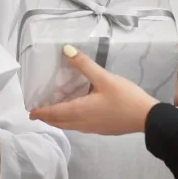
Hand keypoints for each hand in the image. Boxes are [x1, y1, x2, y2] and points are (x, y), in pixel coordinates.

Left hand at [29, 45, 159, 135]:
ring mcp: (93, 128)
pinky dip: (71, 121)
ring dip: (59, 120)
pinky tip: (77, 113)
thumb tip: (66, 49)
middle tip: (37, 111)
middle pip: (60, 122)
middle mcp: (83, 123)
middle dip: (48, 118)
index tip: (30, 112)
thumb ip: (84, 65)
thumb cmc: (125, 98)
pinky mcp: (102, 129)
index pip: (54, 113)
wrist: (147, 118)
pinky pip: (80, 126)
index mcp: (80, 111)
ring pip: (70, 126)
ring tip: (53, 112)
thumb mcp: (104, 78)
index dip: (41, 112)